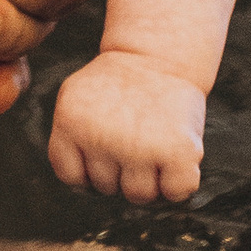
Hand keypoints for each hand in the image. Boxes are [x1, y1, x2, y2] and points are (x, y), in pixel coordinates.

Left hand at [49, 54, 207, 203]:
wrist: (159, 54)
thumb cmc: (119, 83)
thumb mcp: (77, 99)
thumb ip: (70, 139)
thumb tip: (83, 188)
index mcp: (70, 123)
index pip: (72, 176)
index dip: (89, 168)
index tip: (103, 147)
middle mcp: (101, 138)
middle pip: (107, 187)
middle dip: (120, 169)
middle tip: (134, 135)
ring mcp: (139, 147)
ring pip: (140, 195)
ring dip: (150, 178)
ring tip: (154, 142)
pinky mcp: (178, 151)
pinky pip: (177, 192)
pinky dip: (180, 182)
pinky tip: (177, 154)